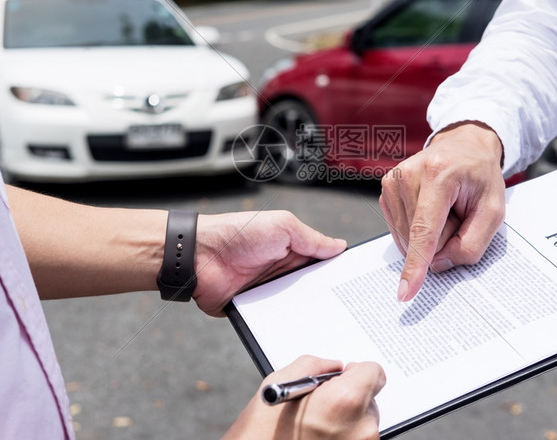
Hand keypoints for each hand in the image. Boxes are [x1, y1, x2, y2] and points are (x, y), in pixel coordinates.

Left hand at [191, 211, 346, 315]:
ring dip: (308, 312)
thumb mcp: (282, 226)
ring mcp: (269, 293)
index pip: (322, 263)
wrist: (200, 256)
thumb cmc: (238, 233)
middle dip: (328, 296)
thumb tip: (339, 246)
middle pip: (314, 289)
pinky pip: (275, 321)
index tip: (356, 283)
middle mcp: (283, 272)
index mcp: (293, 250)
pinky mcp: (255, 310)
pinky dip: (285, 324)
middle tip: (349, 308)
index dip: (338, 272)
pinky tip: (300, 329)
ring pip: (297, 307)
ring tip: (329, 322)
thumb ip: (312, 239)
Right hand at [223, 356, 384, 439]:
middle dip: (348, 397)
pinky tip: (317, 439)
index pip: (374, 372)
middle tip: (318, 407)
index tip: (342, 376)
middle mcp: (361, 428)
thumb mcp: (279, 382)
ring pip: (363, 422)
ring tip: (314, 428)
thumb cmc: (261, 433)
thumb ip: (315, 365)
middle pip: (370, 398)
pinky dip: (342, 437)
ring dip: (346, 420)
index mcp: (345, 400)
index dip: (356, 371)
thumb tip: (334, 366)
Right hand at [380, 121, 504, 301]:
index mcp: (438, 175)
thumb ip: (472, 244)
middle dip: (444, 238)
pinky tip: (429, 208)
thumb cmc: (480, 177)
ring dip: (431, 234)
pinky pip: (400, 230)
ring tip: (444, 207)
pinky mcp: (385, 188)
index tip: (406, 291)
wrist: (463, 146)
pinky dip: (418, 229)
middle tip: (458, 211)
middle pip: (419, 238)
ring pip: (408, 238)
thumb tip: (437, 264)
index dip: (416, 264)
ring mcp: (393, 180)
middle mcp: (409, 175)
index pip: (425, 230)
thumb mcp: (494, 211)